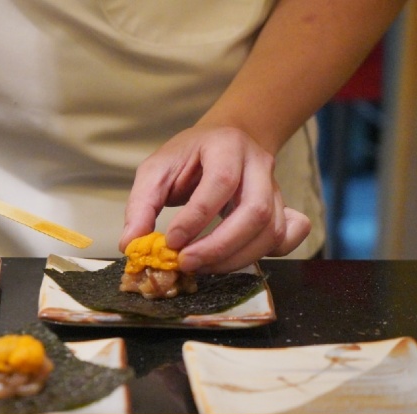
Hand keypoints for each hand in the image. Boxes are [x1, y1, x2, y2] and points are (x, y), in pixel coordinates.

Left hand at [120, 125, 310, 272]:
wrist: (224, 143)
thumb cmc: (189, 157)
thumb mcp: (157, 170)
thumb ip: (141, 205)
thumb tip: (130, 244)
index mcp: (227, 146)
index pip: (221, 183)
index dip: (196, 218)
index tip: (170, 242)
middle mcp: (259, 165)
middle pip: (254, 212)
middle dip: (219, 247)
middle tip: (187, 264)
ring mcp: (274, 189)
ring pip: (270, 231)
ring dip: (235, 259)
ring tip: (201, 267)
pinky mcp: (279, 210)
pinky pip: (285, 237)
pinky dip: (265, 256)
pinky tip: (236, 261)